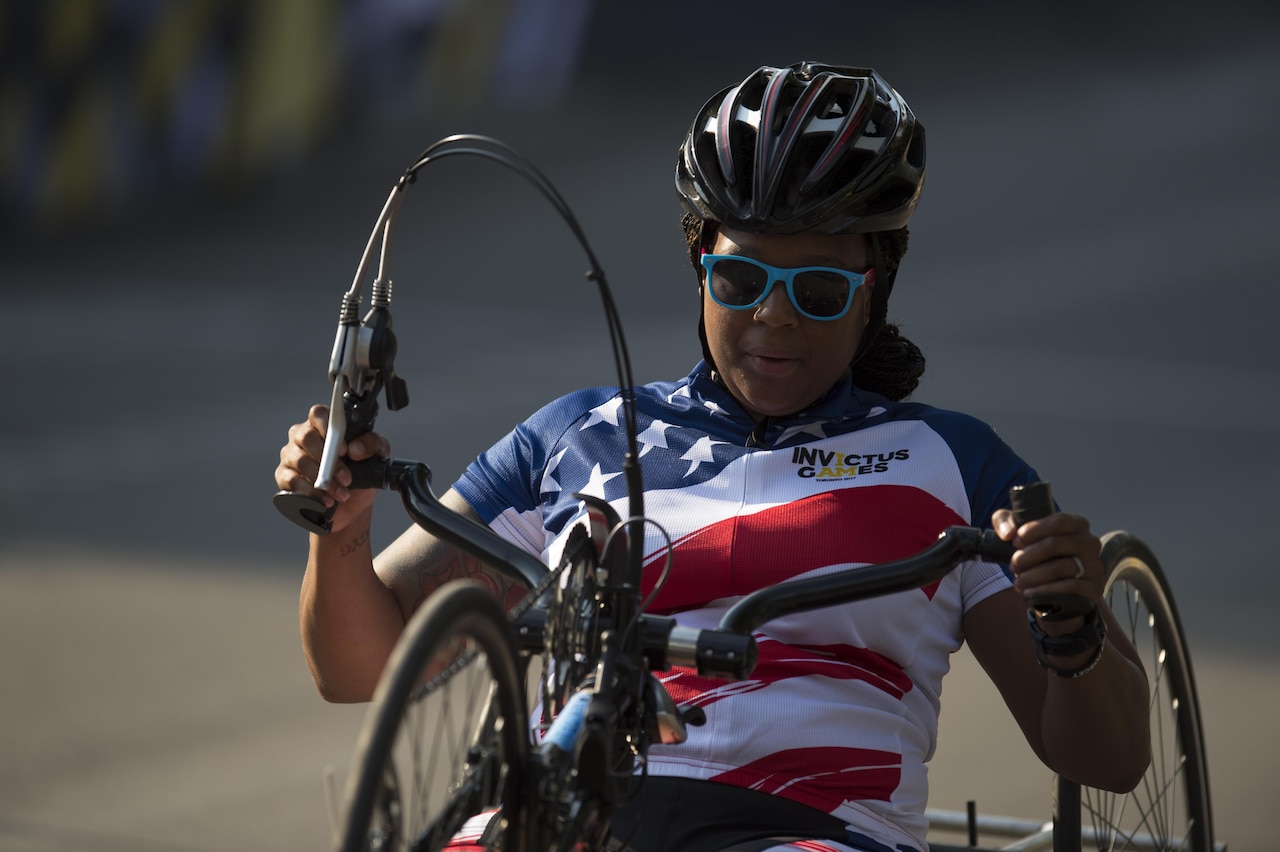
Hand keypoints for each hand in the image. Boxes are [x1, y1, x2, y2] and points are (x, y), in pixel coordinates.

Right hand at [275, 404, 390, 532]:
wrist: (352, 504)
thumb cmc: (361, 473)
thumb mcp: (377, 456)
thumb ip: (373, 444)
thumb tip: (356, 448)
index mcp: (325, 425)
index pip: (318, 413)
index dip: (328, 427)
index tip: (344, 448)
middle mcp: (304, 437)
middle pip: (306, 436)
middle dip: (329, 460)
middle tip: (346, 477)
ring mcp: (291, 456)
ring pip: (300, 460)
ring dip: (323, 480)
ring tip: (341, 493)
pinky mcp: (284, 476)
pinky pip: (291, 480)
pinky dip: (311, 492)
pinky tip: (325, 500)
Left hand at [992, 508, 1102, 626]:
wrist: (1054, 589)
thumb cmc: (1036, 555)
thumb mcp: (1018, 533)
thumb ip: (1005, 521)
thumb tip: (1008, 533)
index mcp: (1076, 524)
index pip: (1058, 521)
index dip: (1034, 530)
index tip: (1016, 541)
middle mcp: (1090, 543)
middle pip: (1055, 544)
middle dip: (1027, 556)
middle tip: (1014, 565)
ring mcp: (1095, 566)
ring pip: (1061, 567)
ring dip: (1033, 576)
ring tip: (1019, 581)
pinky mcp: (1094, 588)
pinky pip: (1070, 588)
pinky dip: (1045, 590)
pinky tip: (1030, 593)